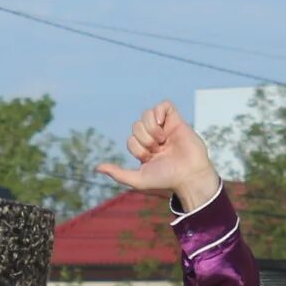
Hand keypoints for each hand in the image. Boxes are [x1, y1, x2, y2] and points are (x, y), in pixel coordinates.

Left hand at [94, 100, 218, 206]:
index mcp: (145, 150)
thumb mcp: (138, 180)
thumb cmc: (166, 179)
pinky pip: (163, 105)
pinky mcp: (176, 120)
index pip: (131, 139)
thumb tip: (97, 167)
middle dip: (143, 139)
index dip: (137, 149)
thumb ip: (118, 174)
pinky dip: (160, 113)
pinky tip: (164, 126)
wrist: (188, 175)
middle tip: (157, 150)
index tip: (150, 158)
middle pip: (136, 125)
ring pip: (147, 114)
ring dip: (150, 128)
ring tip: (162, 141)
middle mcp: (154, 138)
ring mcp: (165, 128)